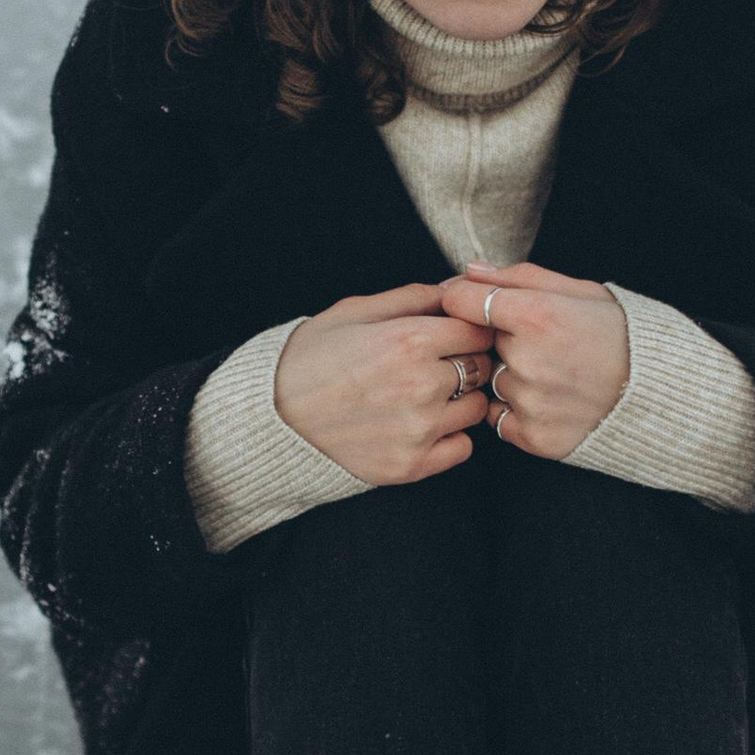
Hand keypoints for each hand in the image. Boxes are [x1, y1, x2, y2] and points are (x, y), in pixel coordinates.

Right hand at [273, 283, 493, 486]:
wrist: (271, 417)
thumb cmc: (309, 359)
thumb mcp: (355, 311)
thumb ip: (412, 297)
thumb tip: (455, 289)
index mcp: (410, 340)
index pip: (477, 328)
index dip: (469, 327)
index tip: (455, 333)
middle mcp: (422, 386)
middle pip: (482, 366)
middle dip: (466, 360)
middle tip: (436, 363)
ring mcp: (419, 430)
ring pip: (477, 408)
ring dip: (460, 399)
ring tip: (424, 395)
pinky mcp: (412, 466)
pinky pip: (463, 447)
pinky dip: (450, 436)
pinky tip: (421, 424)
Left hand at [438, 259, 628, 460]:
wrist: (660, 393)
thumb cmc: (622, 335)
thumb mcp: (580, 291)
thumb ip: (520, 277)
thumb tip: (469, 271)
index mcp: (537, 316)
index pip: (462, 301)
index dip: (462, 298)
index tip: (470, 302)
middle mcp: (528, 361)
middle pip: (480, 342)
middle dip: (501, 339)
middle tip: (542, 343)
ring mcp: (529, 402)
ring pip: (492, 380)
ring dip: (511, 376)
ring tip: (555, 374)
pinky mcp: (534, 436)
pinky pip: (498, 417)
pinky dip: (516, 409)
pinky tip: (550, 400)